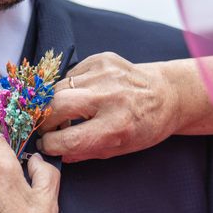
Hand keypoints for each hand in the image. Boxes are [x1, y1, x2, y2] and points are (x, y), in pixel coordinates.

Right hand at [37, 52, 181, 162]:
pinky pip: (70, 75)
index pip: (67, 139)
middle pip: (56, 106)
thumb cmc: (145, 127)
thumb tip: (56, 153)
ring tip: (63, 114)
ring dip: (54, 104)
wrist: (168, 95)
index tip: (46, 146)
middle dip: (44, 122)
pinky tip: (79, 96)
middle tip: (47, 129)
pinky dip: (68, 88)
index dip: (50, 145)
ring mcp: (105, 74)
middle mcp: (109, 97)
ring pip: (59, 88)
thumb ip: (85, 152)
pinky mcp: (101, 59)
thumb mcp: (118, 149)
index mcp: (116, 126)